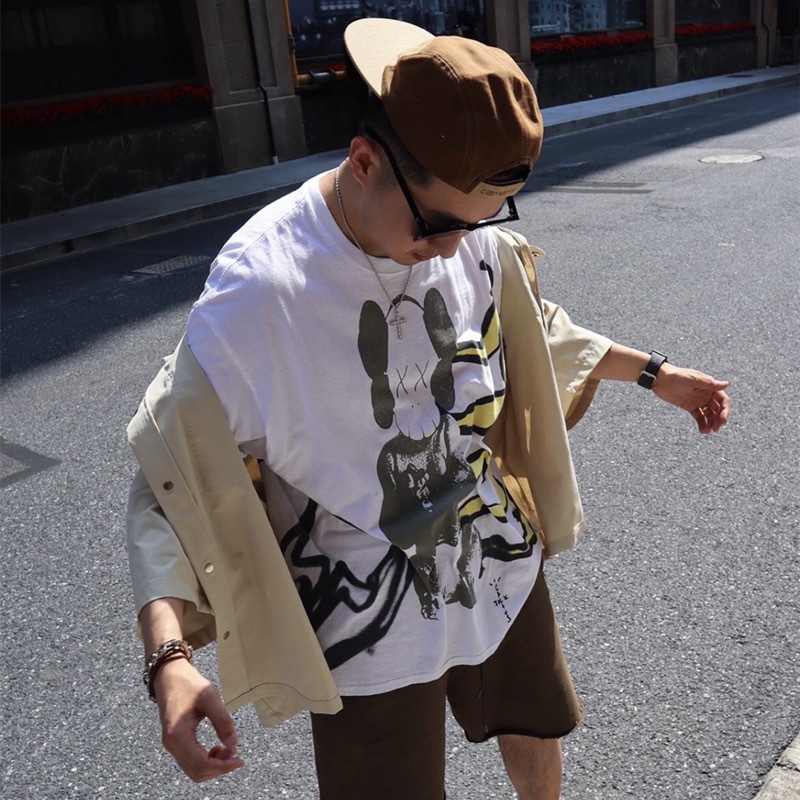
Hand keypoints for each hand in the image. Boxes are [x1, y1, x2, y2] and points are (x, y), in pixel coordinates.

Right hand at [154, 656, 245, 782]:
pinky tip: (218, 747)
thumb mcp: (210, 697)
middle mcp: (171, 745)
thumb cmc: (189, 683)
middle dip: (220, 768)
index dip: (223, 767)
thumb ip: (223, 721)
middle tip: (237, 754)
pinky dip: (206, 761)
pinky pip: (191, 762)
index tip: (240, 759)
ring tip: (228, 749)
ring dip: (213, 766)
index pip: (201, 765)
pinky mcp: (174, 742)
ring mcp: (171, 745)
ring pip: (194, 771)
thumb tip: (235, 745)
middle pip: (197, 772)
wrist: (169, 675)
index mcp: (178, 735)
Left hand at [652, 364, 730, 433]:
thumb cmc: (677, 376)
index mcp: (709, 387)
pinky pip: (699, 417)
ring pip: (709, 414)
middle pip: (717, 409)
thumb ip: (710, 384)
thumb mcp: (694, 380)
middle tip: (716, 428)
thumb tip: (727, 384)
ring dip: (711, 423)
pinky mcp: (689, 406)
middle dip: (719, 419)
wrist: (660, 379)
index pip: (723, 400)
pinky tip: (703, 431)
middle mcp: (706, 394)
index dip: (725, 410)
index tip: (723, 420)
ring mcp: (698, 401)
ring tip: (708, 431)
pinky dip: (702, 424)